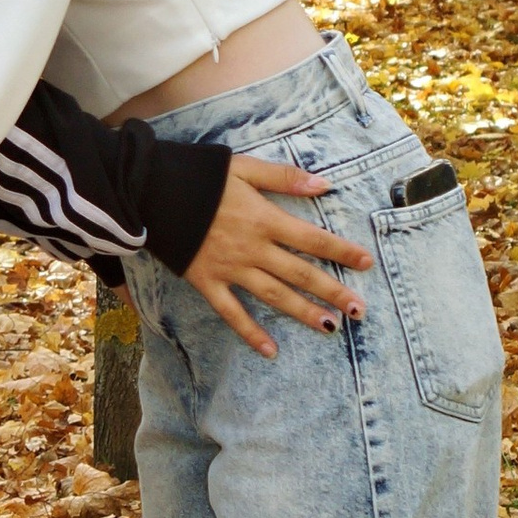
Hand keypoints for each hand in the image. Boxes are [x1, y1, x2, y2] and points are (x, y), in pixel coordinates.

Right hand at [183, 155, 370, 354]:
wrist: (150, 191)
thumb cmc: (199, 175)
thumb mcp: (243, 167)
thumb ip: (284, 177)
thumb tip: (324, 185)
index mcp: (264, 218)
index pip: (312, 239)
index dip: (341, 251)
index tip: (366, 263)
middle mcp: (252, 248)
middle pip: (299, 273)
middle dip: (332, 291)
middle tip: (359, 310)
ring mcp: (230, 268)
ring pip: (273, 295)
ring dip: (303, 312)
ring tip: (330, 328)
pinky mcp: (207, 282)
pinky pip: (232, 312)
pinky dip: (250, 332)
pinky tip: (270, 350)